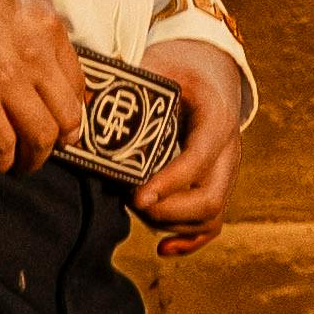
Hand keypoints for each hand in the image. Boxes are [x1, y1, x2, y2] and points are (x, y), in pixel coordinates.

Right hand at [0, 0, 87, 173]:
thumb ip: (35, 29)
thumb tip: (47, 62)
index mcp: (49, 28)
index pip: (77, 82)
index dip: (72, 110)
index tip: (62, 122)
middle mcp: (37, 56)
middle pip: (66, 116)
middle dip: (60, 141)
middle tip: (47, 150)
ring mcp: (8, 78)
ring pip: (40, 136)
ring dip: (33, 159)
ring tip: (22, 165)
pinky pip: (1, 143)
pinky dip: (1, 161)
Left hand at [129, 46, 250, 249]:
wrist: (210, 69)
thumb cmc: (179, 67)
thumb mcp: (159, 64)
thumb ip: (130, 86)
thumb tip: (85, 106)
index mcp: (216, 116)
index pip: (200, 157)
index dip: (170, 181)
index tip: (135, 195)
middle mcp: (228, 149)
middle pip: (211, 198)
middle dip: (168, 210)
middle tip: (130, 201)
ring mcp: (226, 172)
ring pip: (211, 216)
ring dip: (171, 223)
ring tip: (135, 208)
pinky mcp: (218, 186)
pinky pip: (213, 223)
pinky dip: (189, 241)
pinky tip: (162, 249)